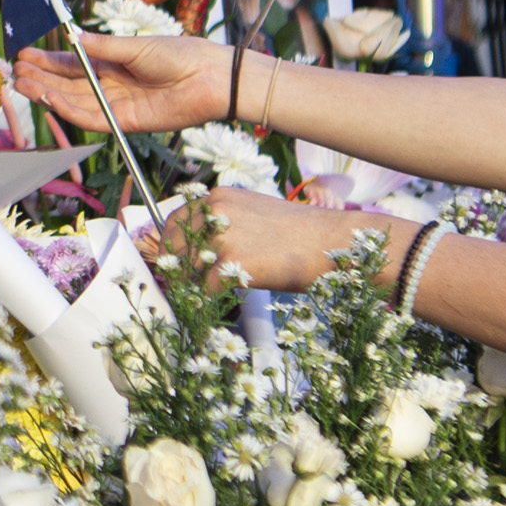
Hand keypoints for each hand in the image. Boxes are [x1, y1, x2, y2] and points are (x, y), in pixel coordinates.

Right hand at [8, 31, 231, 133]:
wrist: (210, 78)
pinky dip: (69, 110)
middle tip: (15, 70)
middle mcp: (111, 85)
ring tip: (23, 83)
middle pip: (68, 84)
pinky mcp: (125, 122)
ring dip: (47, 94)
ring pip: (74, 102)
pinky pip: (91, 118)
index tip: (25, 55)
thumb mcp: (136, 46)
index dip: (49, 61)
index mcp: (114, 62)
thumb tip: (72, 37)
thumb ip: (103, 46)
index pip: (73, 64)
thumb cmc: (180, 55)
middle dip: (41, 77)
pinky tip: (49, 98)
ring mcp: (116, 105)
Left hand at [144, 188, 370, 295]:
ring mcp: (222, 236)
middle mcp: (215, 211)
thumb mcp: (256, 214)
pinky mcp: (232, 263)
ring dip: (194, 289)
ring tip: (210, 300)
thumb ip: (225, 225)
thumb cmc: (302, 233)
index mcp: (220, 196)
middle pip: (173, 248)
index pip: (175, 222)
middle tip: (190, 290)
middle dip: (178, 271)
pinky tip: (221, 308)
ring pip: (186, 271)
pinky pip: (204, 292)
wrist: (333, 242)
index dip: (172, 248)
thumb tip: (200, 251)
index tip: (177, 267)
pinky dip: (209, 305)